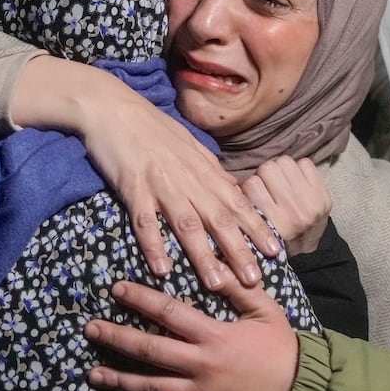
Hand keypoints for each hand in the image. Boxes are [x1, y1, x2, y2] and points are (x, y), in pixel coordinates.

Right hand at [14, 57, 279, 287]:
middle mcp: (189, 179)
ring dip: (204, 256)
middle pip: (220, 219)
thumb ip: (210, 171)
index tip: (276, 251)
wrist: (113, 107)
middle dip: (239, 251)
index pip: (238, 203)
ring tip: (218, 284)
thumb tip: (232, 190)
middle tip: (255, 280)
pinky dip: (155, 245)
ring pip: (188, 225)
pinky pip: (145, 221)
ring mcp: (161, 184)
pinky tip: (162, 270)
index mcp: (204, 169)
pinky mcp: (133, 187)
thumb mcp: (190, 146)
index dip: (258, 228)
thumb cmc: (152, 127)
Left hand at [84, 278, 299, 390]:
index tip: (116, 289)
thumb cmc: (281, 348)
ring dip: (118, 381)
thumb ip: (236, 288)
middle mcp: (200, 366)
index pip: (168, 313)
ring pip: (150, 389)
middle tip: (90, 330)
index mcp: (214, 336)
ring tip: (92, 374)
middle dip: (115, 338)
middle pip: (149, 351)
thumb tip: (211, 264)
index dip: (139, 299)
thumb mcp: (265, 310)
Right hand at [242, 156, 329, 256]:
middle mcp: (293, 213)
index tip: (253, 192)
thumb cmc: (274, 239)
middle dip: (265, 174)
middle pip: (268, 168)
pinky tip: (296, 182)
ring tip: (281, 182)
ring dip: (281, 169)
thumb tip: (232, 182)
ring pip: (285, 162)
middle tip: (268, 185)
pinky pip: (305, 163)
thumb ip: (244, 208)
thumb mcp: (254, 231)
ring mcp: (312, 203)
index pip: (251, 184)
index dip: (250, 185)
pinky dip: (298, 169)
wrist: (307, 252)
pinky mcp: (324, 196)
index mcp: (273, 224)